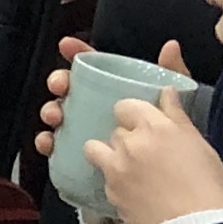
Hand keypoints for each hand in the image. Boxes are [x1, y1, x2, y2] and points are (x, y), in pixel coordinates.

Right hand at [33, 34, 187, 160]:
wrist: (170, 177)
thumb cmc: (169, 136)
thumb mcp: (175, 100)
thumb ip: (172, 73)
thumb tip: (171, 47)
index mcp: (114, 89)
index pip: (92, 66)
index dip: (77, 52)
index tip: (67, 46)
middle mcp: (94, 106)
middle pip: (69, 88)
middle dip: (59, 82)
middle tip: (62, 86)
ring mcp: (84, 129)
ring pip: (59, 114)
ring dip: (51, 111)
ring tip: (56, 116)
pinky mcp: (78, 154)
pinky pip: (56, 146)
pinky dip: (47, 142)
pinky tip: (50, 142)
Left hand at [86, 83, 222, 223]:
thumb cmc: (210, 188)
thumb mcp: (201, 146)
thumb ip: (177, 117)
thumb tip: (167, 92)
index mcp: (157, 127)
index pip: (126, 105)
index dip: (133, 115)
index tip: (143, 125)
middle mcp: (131, 142)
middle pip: (116, 129)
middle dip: (127, 138)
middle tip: (146, 153)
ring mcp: (116, 166)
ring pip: (97, 148)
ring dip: (109, 155)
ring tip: (128, 168)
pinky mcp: (109, 190)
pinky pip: (102, 175)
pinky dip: (112, 178)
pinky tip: (131, 189)